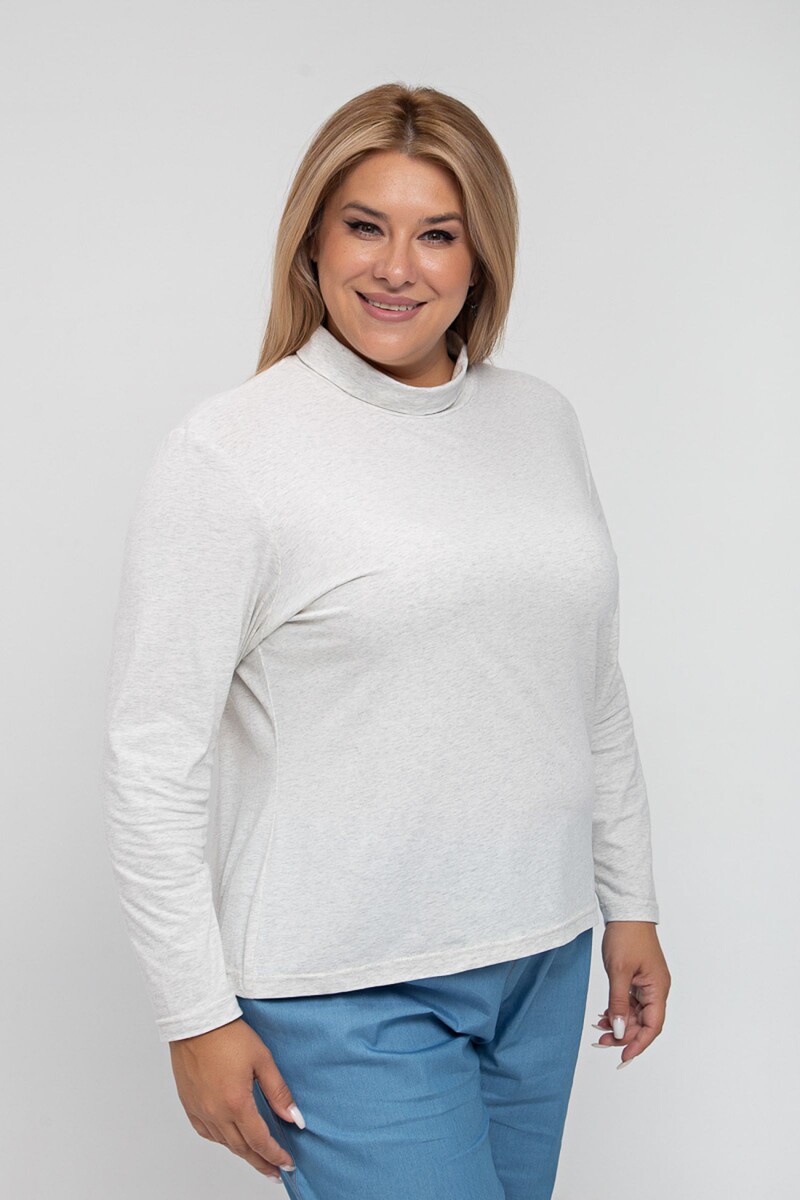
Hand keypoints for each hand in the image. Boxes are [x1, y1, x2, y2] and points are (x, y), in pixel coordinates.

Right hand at [169, 1017, 302, 1179]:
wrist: (196, 1021)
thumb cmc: (228, 1035)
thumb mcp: (262, 1059)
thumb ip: (278, 1092)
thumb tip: (294, 1118)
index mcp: (236, 1103)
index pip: (259, 1141)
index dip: (275, 1155)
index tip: (287, 1164)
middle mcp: (215, 1112)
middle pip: (241, 1149)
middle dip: (261, 1162)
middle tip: (275, 1171)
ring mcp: (200, 1110)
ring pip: (224, 1143)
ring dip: (242, 1152)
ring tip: (257, 1157)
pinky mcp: (189, 1104)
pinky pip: (206, 1132)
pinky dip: (221, 1139)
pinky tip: (230, 1138)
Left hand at [593, 921, 670, 1067]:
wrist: (625, 912)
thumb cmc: (626, 936)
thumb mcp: (619, 972)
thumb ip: (619, 1003)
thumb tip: (621, 1031)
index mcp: (658, 988)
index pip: (653, 1026)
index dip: (639, 1044)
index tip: (623, 1057)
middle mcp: (656, 988)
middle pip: (644, 1022)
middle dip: (625, 1035)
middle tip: (602, 1041)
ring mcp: (647, 984)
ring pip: (636, 1013)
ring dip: (620, 1023)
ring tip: (600, 1030)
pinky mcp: (637, 978)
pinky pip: (630, 1002)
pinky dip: (618, 1010)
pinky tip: (604, 1016)